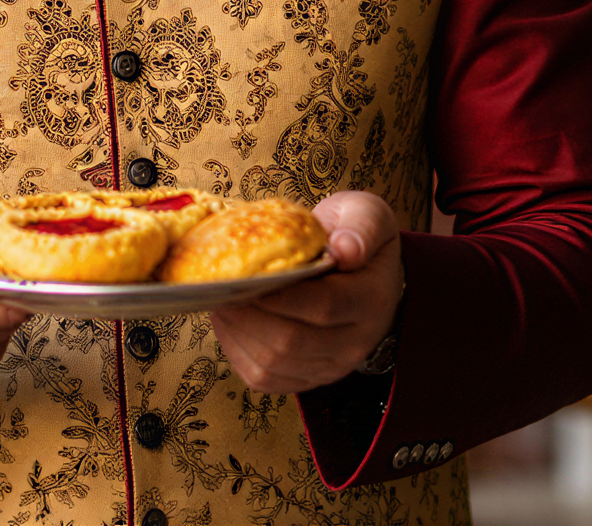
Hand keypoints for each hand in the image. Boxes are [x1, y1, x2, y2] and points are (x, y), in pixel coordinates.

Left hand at [210, 191, 404, 392]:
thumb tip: (344, 249)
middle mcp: (355, 341)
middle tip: (220, 287)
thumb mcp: (366, 213)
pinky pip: (265, 379)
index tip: (245, 277)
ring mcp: (332, 365)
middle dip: (246, 315)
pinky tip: (229, 323)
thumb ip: (361, 227)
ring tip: (220, 301)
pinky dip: (237, 352)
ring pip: (272, 365)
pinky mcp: (309, 377)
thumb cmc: (352, 233)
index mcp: (371, 299)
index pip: (323, 306)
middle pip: (290, 341)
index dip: (278, 296)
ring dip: (236, 333)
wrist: (361, 265)